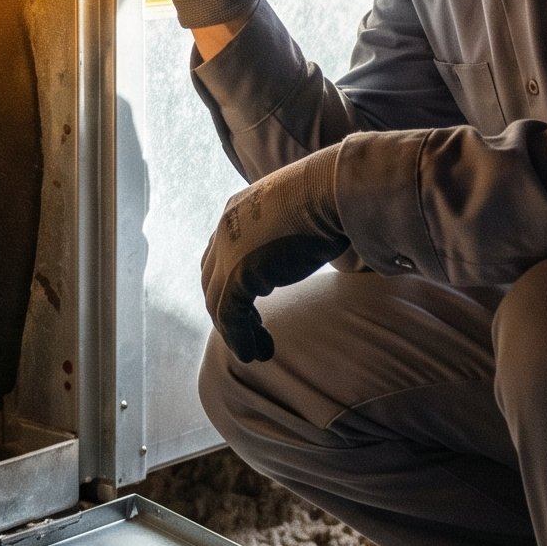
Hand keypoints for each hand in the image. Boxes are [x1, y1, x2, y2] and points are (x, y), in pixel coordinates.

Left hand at [202, 146, 349, 361]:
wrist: (332, 192)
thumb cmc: (331, 198)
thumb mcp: (301, 211)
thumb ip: (291, 227)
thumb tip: (311, 238)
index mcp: (237, 209)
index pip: (223, 253)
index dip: (234, 282)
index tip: (256, 304)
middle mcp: (225, 229)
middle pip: (214, 279)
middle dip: (230, 310)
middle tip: (252, 332)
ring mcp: (227, 252)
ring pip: (218, 302)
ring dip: (235, 331)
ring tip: (255, 351)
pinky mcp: (236, 275)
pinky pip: (228, 316)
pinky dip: (238, 338)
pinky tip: (252, 353)